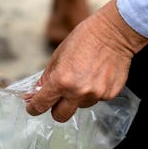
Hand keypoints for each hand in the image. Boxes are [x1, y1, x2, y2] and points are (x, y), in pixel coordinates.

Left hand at [25, 0, 147, 121]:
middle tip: (57, 98)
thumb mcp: (58, 55)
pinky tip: (96, 76)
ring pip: (80, 106)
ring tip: (83, 77)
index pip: (41, 105)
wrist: (114, 33)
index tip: (33, 107)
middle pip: (60, 116)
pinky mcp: (110, 94)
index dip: (34, 108)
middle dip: (55, 109)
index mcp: (61, 81)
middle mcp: (78, 92)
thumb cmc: (84, 39)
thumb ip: (46, 78)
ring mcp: (96, 95)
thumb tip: (35, 94)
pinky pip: (96, 99)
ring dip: (77, 97)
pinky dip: (93, 92)